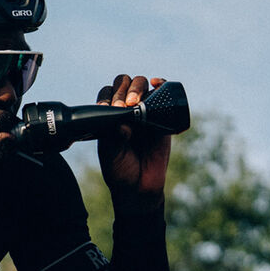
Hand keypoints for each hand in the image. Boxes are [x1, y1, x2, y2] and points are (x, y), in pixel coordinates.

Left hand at [96, 74, 170, 210]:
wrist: (140, 187)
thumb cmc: (120, 171)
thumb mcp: (111, 155)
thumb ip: (114, 139)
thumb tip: (123, 123)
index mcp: (108, 118)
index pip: (106, 95)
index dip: (107, 97)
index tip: (107, 108)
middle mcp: (125, 111)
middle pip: (123, 84)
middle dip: (122, 91)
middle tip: (123, 106)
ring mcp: (144, 112)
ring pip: (141, 85)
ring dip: (138, 87)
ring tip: (136, 102)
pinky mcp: (163, 117)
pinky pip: (163, 94)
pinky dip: (162, 83)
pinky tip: (158, 84)